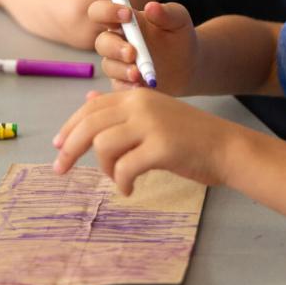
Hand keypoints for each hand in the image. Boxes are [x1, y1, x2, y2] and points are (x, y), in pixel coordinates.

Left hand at [53, 89, 245, 194]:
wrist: (227, 147)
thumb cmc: (191, 136)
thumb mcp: (155, 114)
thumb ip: (123, 109)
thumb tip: (88, 99)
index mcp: (138, 95)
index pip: (91, 108)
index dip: (70, 127)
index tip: (58, 146)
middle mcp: (142, 105)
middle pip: (90, 125)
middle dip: (70, 149)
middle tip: (60, 170)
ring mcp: (152, 125)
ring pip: (103, 146)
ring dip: (104, 168)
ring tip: (117, 178)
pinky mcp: (161, 147)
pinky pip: (124, 168)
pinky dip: (121, 183)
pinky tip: (130, 189)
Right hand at [89, 0, 196, 93]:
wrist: (189, 65)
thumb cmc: (179, 36)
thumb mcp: (179, 20)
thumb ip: (167, 12)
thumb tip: (151, 7)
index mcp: (124, 21)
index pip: (100, 11)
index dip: (107, 11)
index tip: (127, 15)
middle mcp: (117, 41)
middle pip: (101, 42)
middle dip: (115, 47)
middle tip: (132, 53)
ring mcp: (119, 63)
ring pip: (109, 66)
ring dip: (122, 70)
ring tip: (139, 74)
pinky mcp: (124, 82)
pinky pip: (118, 86)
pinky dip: (127, 87)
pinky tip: (141, 86)